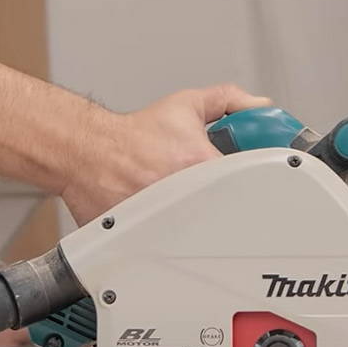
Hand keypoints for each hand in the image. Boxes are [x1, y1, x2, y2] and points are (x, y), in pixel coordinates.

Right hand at [60, 84, 269, 223]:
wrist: (88, 153)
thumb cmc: (132, 136)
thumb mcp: (185, 106)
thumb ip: (226, 100)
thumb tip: (259, 105)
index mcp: (201, 164)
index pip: (248, 180)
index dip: (256, 179)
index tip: (258, 178)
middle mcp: (186, 196)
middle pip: (229, 210)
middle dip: (230, 200)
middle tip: (214, 188)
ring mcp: (168, 221)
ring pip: (203, 232)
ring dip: (202, 219)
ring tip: (185, 199)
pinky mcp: (150, 239)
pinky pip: (175, 245)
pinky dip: (176, 235)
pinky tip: (167, 215)